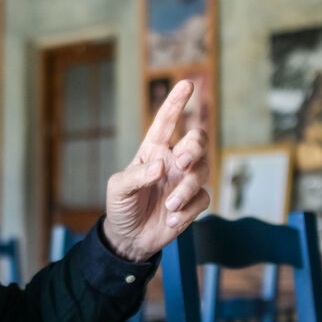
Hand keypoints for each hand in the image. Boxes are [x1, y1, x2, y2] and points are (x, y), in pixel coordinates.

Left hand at [102, 80, 211, 261]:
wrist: (129, 238)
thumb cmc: (122, 207)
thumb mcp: (118, 189)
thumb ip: (137, 176)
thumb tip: (160, 167)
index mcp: (152, 151)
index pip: (166, 122)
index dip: (176, 102)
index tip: (187, 84)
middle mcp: (172, 161)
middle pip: (197, 141)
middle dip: (194, 148)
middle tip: (181, 164)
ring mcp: (184, 181)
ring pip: (202, 171)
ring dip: (186, 189)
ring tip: (169, 206)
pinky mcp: (193, 203)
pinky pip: (202, 199)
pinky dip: (187, 211)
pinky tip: (170, 221)